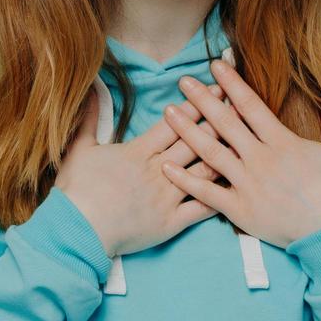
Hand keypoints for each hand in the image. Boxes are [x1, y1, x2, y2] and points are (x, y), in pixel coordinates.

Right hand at [57, 82, 233, 259]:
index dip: (196, 105)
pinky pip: (201, 209)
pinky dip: (220, 197)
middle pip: (195, 141)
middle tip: (239, 105)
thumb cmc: (76, 191)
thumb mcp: (79, 150)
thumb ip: (89, 119)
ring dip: (224, 154)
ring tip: (244, 141)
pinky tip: (238, 188)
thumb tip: (90, 90)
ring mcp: (167, 197)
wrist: (77, 231)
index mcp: (138, 151)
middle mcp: (158, 170)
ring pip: (204, 171)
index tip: (215, 89)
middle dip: (219, 121)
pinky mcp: (171, 223)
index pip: (175, 123)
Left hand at [159, 58, 320, 248]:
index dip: (232, 83)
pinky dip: (185, 180)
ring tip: (168, 112)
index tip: (216, 65)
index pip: (251, 105)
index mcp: (283, 142)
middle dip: (202, 99)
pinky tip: (166, 166)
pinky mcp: (241, 211)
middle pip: (224, 123)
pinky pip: (207, 193)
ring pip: (211, 153)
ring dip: (187, 131)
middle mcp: (261, 159)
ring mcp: (248, 185)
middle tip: (183, 81)